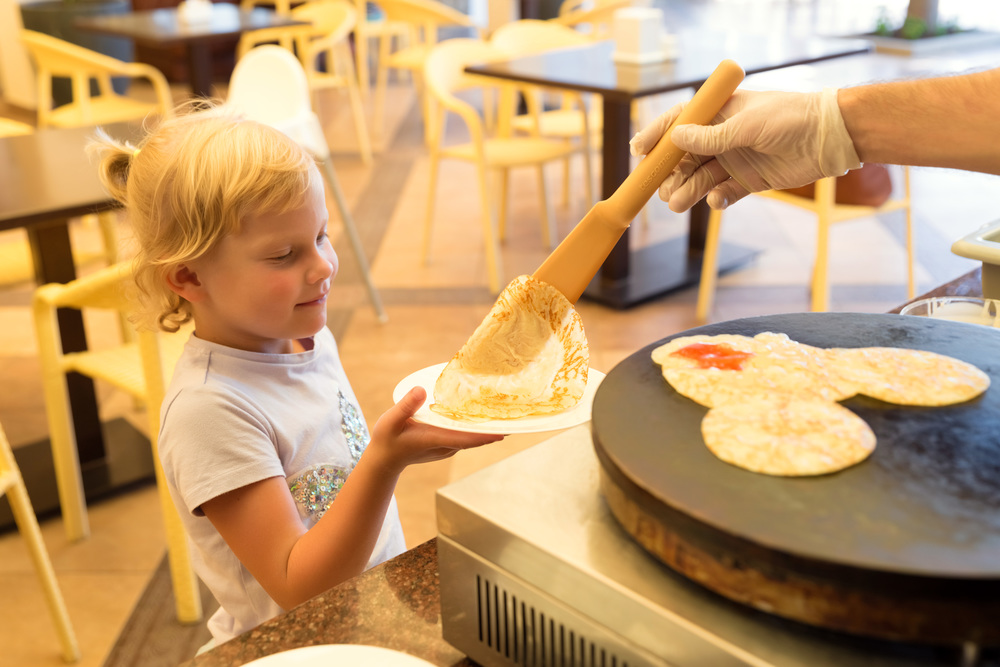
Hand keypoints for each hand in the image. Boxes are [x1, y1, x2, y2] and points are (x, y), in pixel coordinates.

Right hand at [368, 387, 502, 473]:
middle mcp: (446, 446)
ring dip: (486, 427)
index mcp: (436, 440)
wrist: (384, 460)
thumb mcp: (390, 421)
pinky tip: (482, 414)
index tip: (504, 430)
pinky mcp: (446, 444)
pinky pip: (466, 435)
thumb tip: (421, 391)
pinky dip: (475, 427)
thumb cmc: (387, 440)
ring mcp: (448, 447)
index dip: (486, 435)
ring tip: (504, 411)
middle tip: (513, 415)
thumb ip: (405, 406)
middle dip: (493, 428)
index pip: (466, 439)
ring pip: (472, 437)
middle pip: (475, 438)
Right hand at [629, 88, 861, 210]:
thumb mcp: (747, 125)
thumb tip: (676, 138)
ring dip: (687, 191)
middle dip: (670, 174)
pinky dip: (716, 199)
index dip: (657, 136)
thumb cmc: (790, 118)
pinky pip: (723, 193)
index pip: (679, 123)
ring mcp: (734, 160)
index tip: (638, 152)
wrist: (830, 138)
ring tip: (679, 203)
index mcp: (719, 113)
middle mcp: (722, 137)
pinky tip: (714, 201)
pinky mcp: (748, 181)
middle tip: (664, 190)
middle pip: (684, 158)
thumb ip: (712, 137)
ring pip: (699, 178)